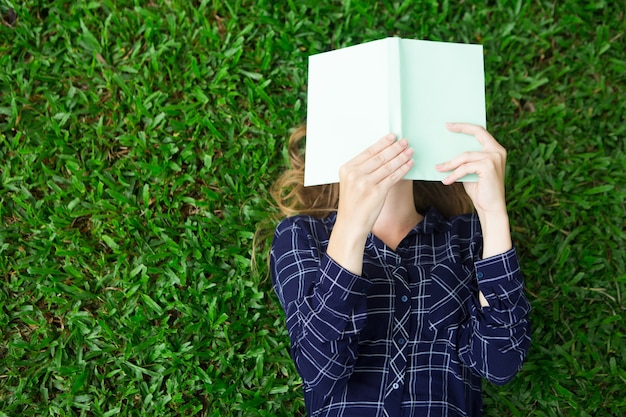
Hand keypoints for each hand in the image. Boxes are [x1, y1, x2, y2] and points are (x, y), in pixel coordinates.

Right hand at [327, 134, 413, 274]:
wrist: (350, 225)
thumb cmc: (353, 204)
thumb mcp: (351, 183)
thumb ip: (362, 170)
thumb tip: (383, 154)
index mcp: (346, 169)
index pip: (368, 152)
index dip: (382, 143)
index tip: (392, 136)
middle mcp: (355, 174)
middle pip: (379, 157)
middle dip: (394, 148)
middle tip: (405, 141)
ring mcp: (365, 184)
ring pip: (388, 166)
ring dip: (401, 157)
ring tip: (410, 150)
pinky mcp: (376, 193)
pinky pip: (393, 177)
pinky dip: (403, 169)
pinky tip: (409, 164)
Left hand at [436, 123, 511, 260]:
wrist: (491, 208)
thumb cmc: (480, 190)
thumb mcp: (471, 172)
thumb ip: (465, 161)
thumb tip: (447, 153)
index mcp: (495, 149)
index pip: (480, 132)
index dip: (465, 127)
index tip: (450, 125)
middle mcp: (497, 151)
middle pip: (476, 133)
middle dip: (460, 128)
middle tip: (445, 128)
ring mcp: (494, 158)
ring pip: (465, 156)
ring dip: (450, 164)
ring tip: (438, 169)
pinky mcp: (488, 167)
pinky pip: (465, 168)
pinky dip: (454, 174)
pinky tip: (446, 181)